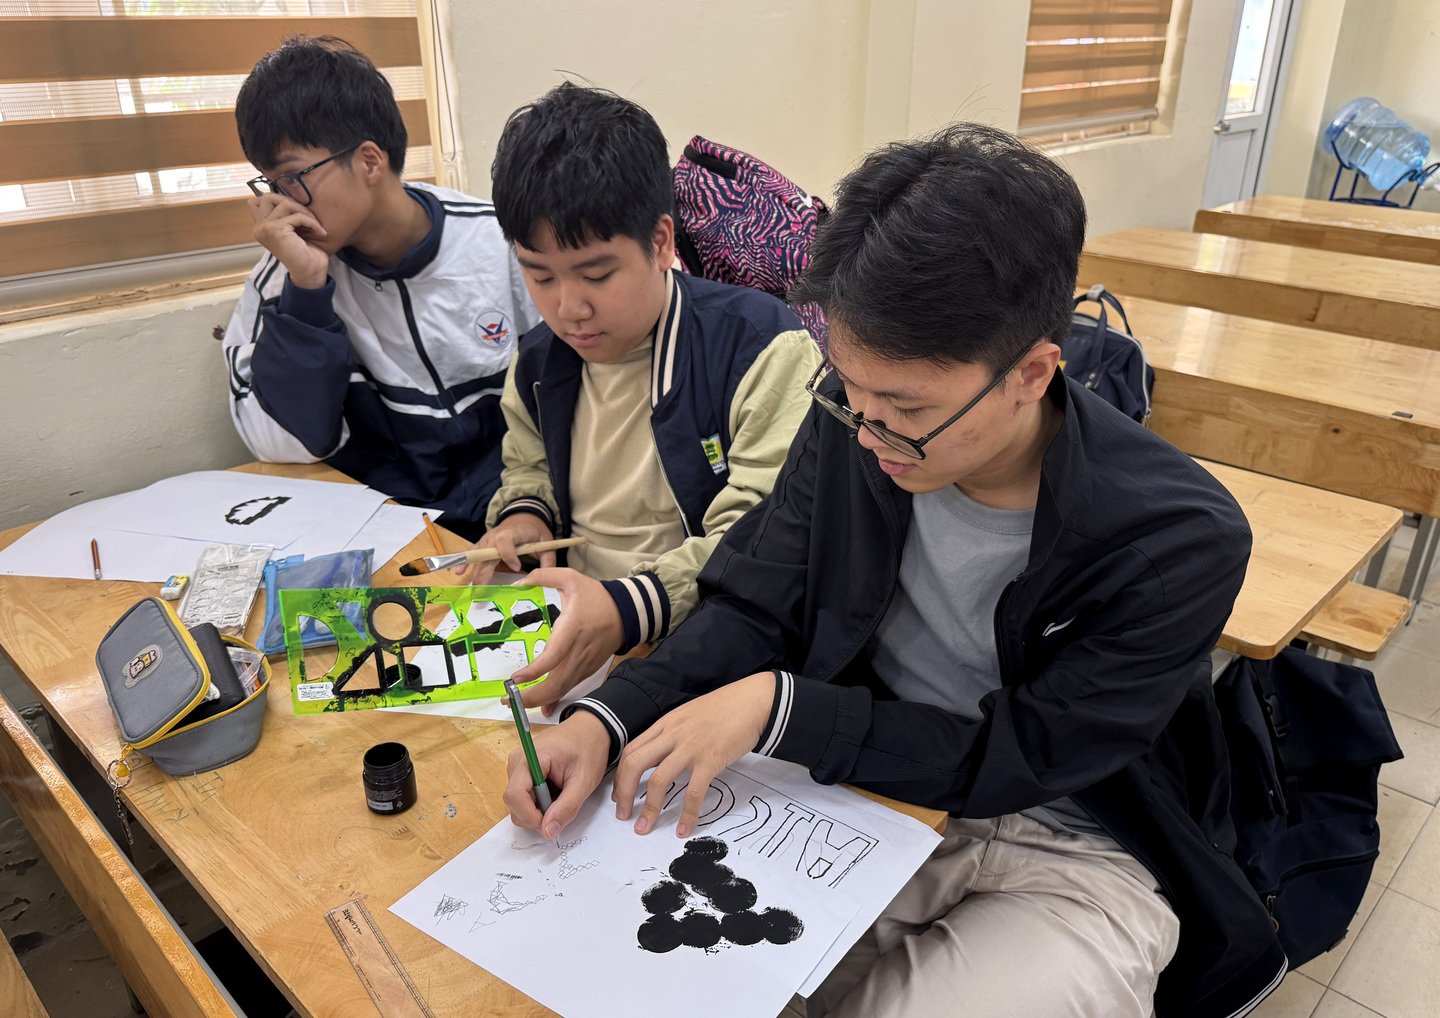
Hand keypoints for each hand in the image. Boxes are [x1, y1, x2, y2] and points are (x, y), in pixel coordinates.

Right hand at [248, 193, 329, 289]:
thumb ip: (285, 215)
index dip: (277, 200)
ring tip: (315, 225)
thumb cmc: (305, 253)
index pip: (256, 201)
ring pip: (285, 204)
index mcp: (261, 227)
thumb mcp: (292, 230)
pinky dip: (311, 222)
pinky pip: (296, 216)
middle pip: (269, 197)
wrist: (310, 273)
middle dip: (292, 203)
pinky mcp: (275, 231)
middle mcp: (259, 228)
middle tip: (309, 217)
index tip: (296, 212)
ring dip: (305, 212)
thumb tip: (288, 194)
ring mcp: (265, 229)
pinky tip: (320, 232)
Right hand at [456, 513, 555, 585]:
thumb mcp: (546, 541)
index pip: (506, 542)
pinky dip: (464, 562)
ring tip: (471, 588)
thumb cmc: (534, 530)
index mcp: (512, 533)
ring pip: (478, 557)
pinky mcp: (482, 544)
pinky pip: (472, 553)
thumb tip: (548, 576)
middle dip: (484, 573)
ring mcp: (486, 540)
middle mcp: (495, 536)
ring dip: (474, 572)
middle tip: (483, 591)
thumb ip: (548, 559)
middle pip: (487, 555)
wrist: (523, 517)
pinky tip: (458, 572)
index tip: (516, 568)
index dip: (509, 555)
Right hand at [503, 709, 611, 839]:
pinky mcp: (522, 773)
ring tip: (560, 797)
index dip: (530, 816)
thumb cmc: (588, 749)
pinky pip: (523, 797)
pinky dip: (538, 803)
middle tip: (561, 811)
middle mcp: (517, 762)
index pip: (515, 795)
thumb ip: (567, 807)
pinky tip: (555, 794)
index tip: (551, 824)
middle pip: (514, 803)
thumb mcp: (584, 781)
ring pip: (517, 803)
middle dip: (535, 816)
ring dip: (538, 810)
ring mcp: (517, 767)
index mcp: (530, 757)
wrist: (590, 730)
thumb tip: (548, 832)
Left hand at [510, 568, 621, 715]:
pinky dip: (554, 699)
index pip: (554, 656)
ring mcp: (584, 664)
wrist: (626, 613)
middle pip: (555, 683)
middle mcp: (578, 652)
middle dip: (531, 696)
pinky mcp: (587, 670)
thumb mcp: (571, 578)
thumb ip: (544, 575)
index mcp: (572, 629)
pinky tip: (542, 706)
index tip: (515, 678)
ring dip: (539, 700)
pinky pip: (569, 688)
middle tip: (507, 699)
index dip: (535, 671)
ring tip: (515, 702)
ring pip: (561, 690)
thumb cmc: (596, 596)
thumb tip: (519, 582)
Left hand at [612, 672, 775, 837]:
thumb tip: (661, 755)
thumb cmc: (725, 708)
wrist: (753, 700)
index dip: (620, 776)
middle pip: (634, 765)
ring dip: (649, 808)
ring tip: (644, 828)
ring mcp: (691, 747)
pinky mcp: (711, 759)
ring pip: (658, 780)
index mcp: (666, 724)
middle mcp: (673, 735)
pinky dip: (687, 814)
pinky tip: (684, 829)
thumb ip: (673, 733)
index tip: (620, 795)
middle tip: (623, 814)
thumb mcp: (689, 715)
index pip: (632, 751)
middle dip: (623, 793)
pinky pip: (693, 792)